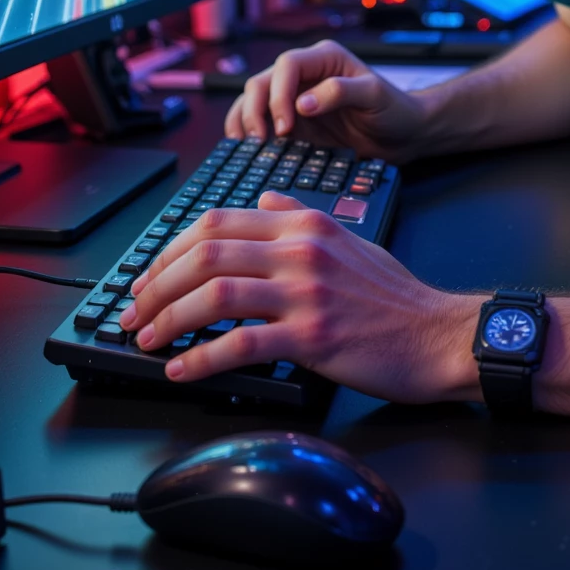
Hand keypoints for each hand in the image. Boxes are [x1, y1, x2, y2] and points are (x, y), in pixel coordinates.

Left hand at [118, 194, 479, 401]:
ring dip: (168, 318)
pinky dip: (201, 358)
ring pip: (214, 295)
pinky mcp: (312, 336)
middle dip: (156, 283)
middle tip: (133, 310)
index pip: (218, 222)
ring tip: (147, 339)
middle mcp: (300, 250)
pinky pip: (241, 344)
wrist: (437, 334)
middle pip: (205, 253)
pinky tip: (182, 368)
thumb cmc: (393, 295)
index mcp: (304, 224)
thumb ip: (301, 216)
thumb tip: (266, 202)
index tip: (148, 275)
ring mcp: (305, 292)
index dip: (170, 248)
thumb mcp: (348, 237)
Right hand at [225, 39, 426, 162]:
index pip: (287, 66)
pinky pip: (262, 121)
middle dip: (255, 110)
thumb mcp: (374, 95)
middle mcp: (305, 74)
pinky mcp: (294, 121)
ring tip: (247, 146)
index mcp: (324, 58)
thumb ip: (340, 92)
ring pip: (254, 99)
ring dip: (245, 120)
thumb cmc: (395, 108)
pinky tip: (249, 149)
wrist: (404, 133)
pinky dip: (250, 132)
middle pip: (262, 82)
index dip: (278, 94)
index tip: (285, 126)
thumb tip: (302, 104)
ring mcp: (295, 97)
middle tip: (260, 140)